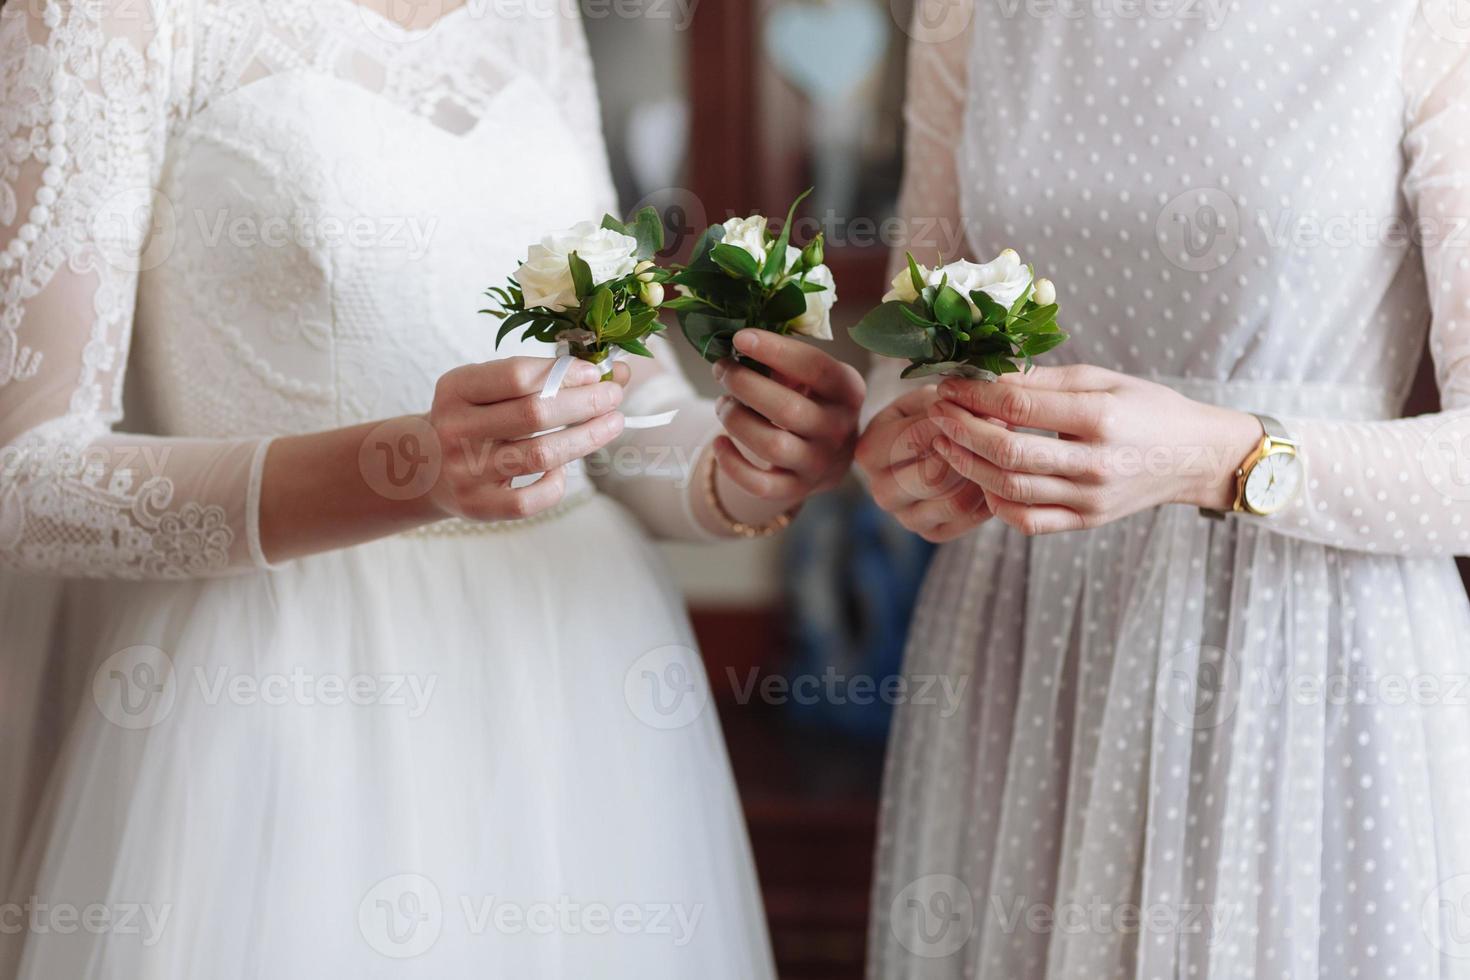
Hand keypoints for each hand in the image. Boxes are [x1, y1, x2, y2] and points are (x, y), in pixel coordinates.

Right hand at [426, 357, 627, 521]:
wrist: (423, 465)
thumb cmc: (473, 418)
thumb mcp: (488, 388)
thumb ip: (541, 377)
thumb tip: (614, 372)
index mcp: (456, 389)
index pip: (516, 376)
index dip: (562, 373)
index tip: (593, 372)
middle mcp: (455, 428)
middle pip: (534, 414)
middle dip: (585, 403)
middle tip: (613, 396)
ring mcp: (465, 471)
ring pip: (540, 455)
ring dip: (586, 438)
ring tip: (612, 424)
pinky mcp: (477, 506)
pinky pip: (530, 500)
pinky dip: (556, 484)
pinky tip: (564, 468)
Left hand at [709, 329, 864, 507]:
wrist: (828, 457)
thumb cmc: (811, 401)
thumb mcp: (813, 378)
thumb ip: (786, 361)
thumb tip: (741, 345)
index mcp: (847, 391)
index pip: (815, 367)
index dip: (775, 350)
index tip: (740, 338)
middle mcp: (839, 429)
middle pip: (787, 409)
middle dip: (744, 385)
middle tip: (721, 370)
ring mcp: (819, 463)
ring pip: (771, 445)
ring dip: (736, 420)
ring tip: (723, 405)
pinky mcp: (797, 489)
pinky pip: (759, 485)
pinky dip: (732, 464)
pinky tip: (718, 443)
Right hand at [854, 385, 991, 542]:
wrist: (924, 450)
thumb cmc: (925, 416)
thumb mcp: (927, 399)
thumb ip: (946, 403)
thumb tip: (979, 414)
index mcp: (869, 452)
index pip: (913, 439)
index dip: (952, 423)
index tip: (980, 409)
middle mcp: (881, 491)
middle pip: (932, 477)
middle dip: (969, 454)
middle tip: (996, 435)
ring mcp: (906, 518)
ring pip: (955, 502)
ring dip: (982, 476)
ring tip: (997, 454)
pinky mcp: (932, 533)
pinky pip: (969, 518)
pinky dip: (988, 496)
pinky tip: (993, 475)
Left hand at [926, 364, 1261, 535]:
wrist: (1193, 455)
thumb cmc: (1146, 407)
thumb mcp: (1102, 378)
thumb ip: (1043, 381)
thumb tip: (985, 377)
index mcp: (1101, 417)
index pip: (1019, 408)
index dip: (974, 397)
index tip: (949, 387)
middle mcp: (1095, 463)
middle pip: (1007, 453)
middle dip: (961, 431)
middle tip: (937, 413)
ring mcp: (1090, 499)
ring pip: (1010, 490)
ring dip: (968, 466)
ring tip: (946, 443)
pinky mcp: (1087, 522)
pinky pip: (1028, 521)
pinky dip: (996, 503)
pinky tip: (982, 480)